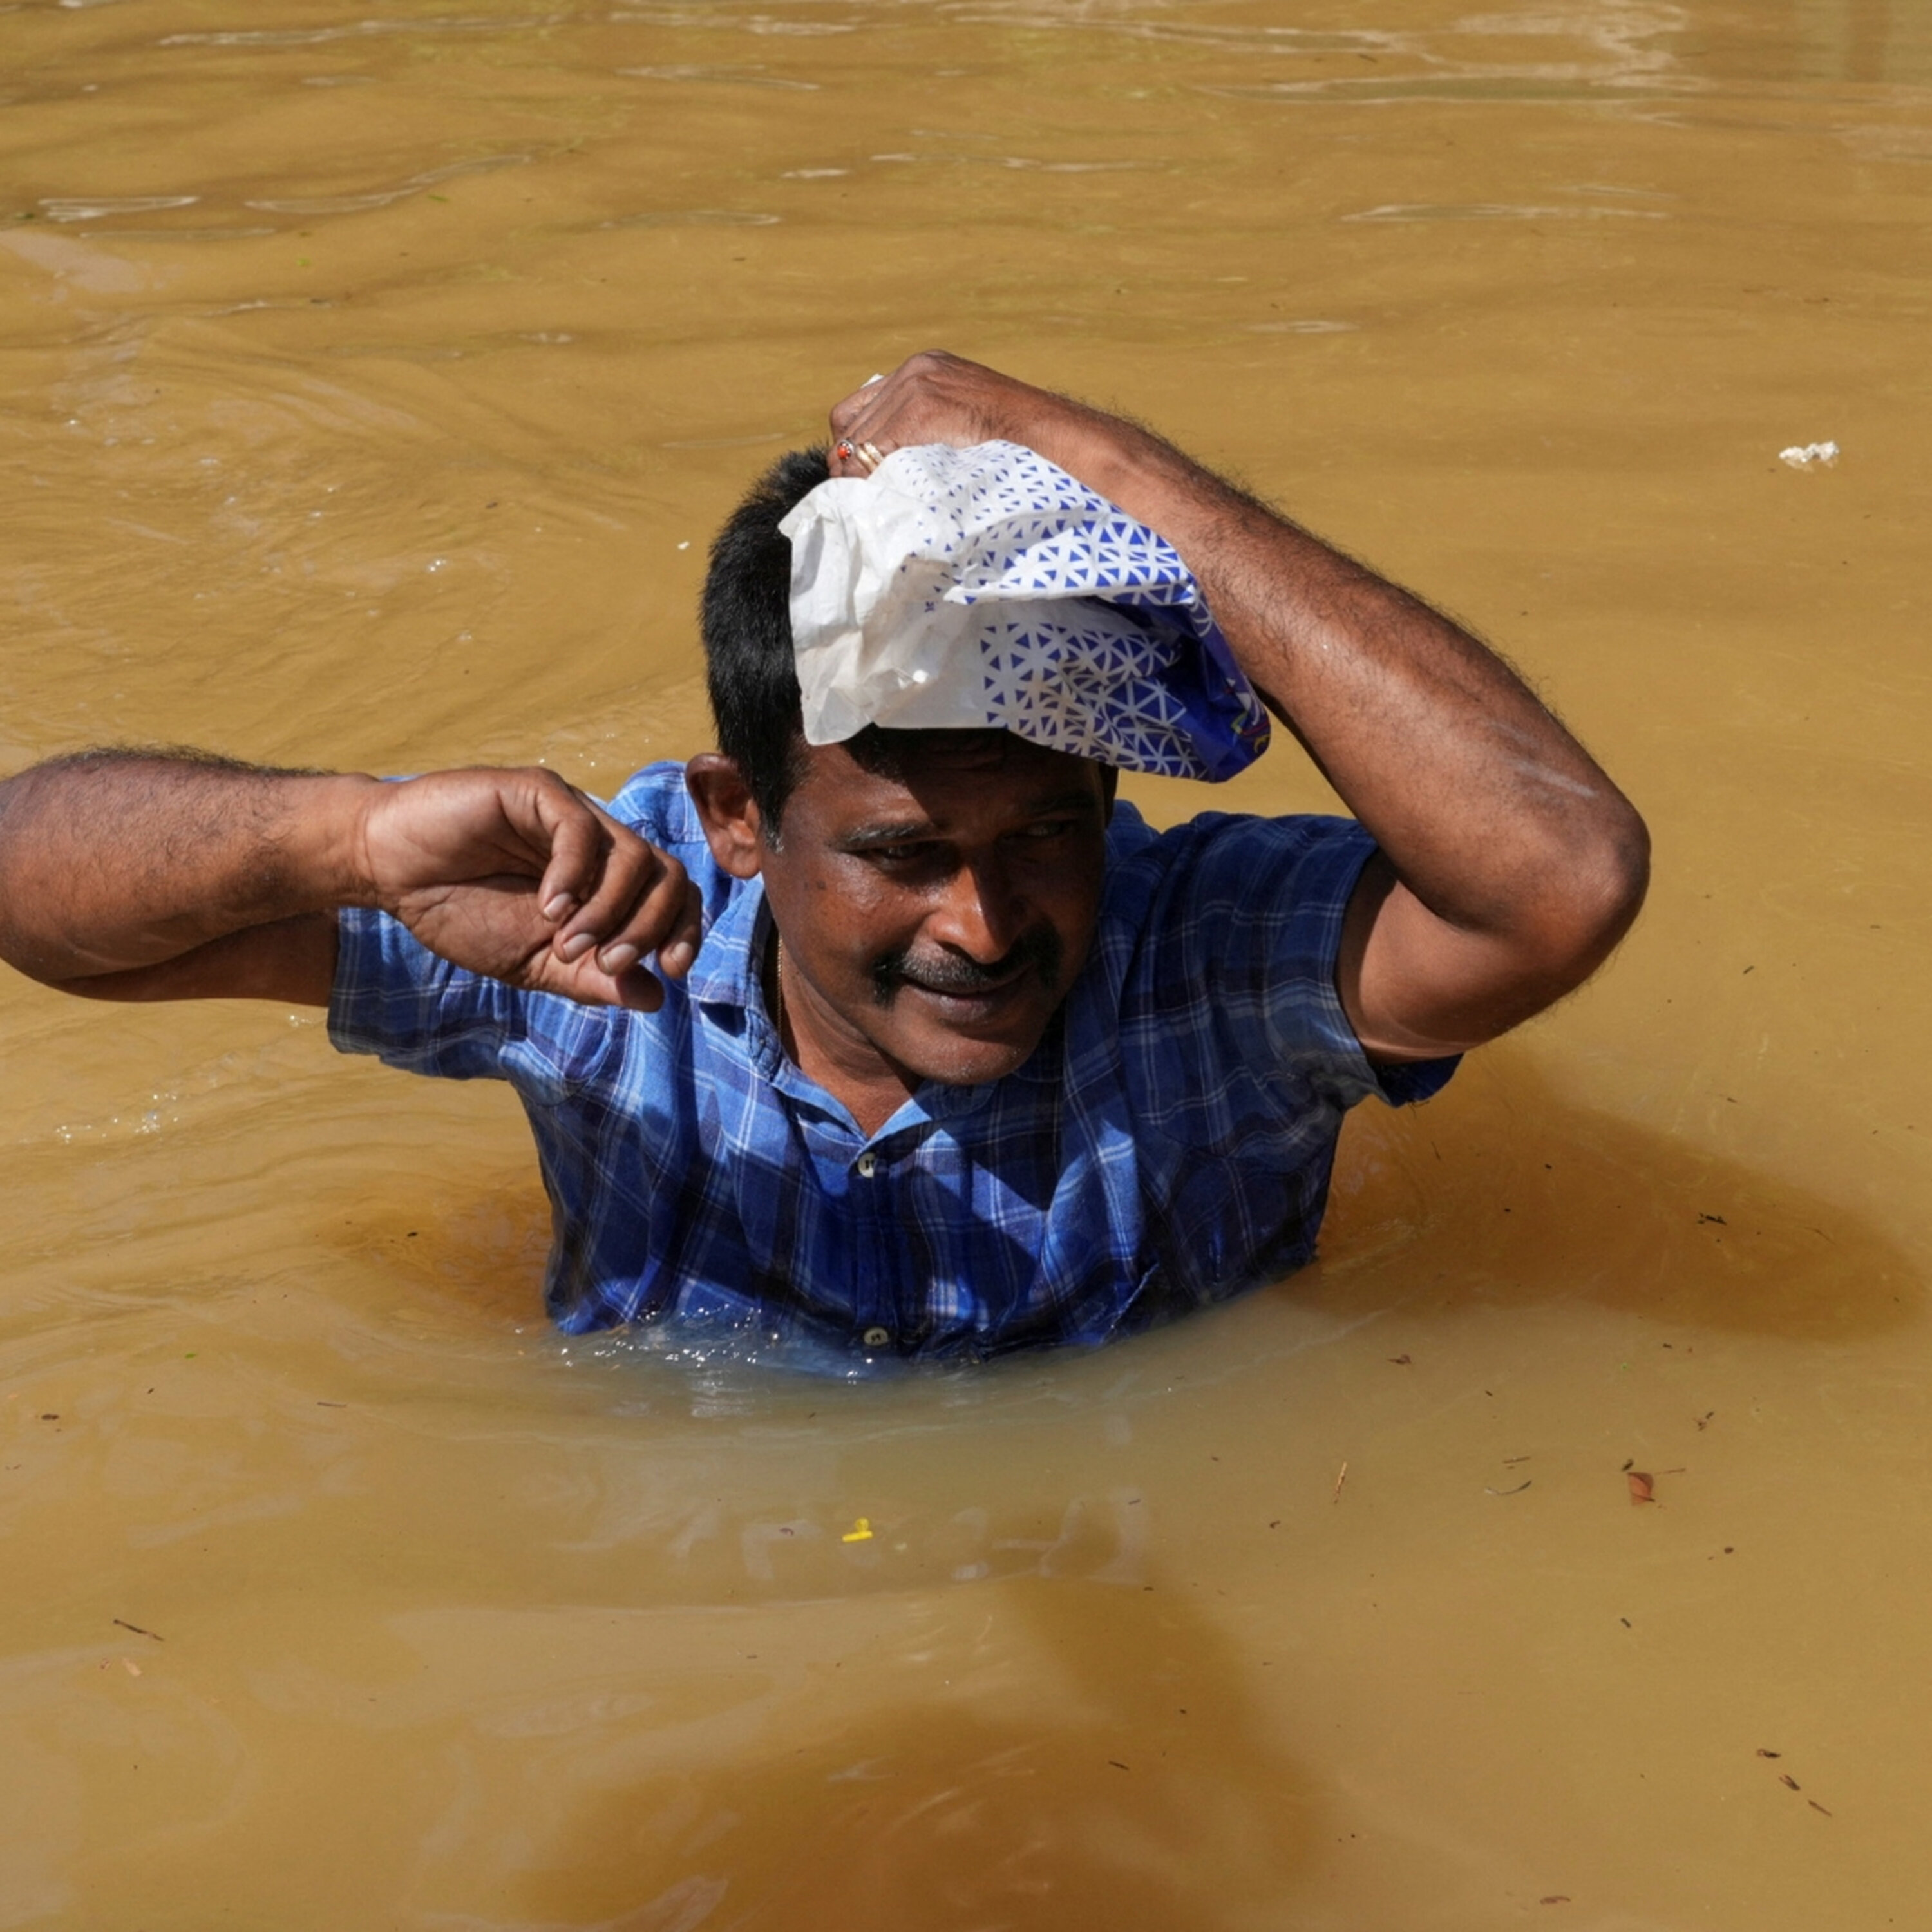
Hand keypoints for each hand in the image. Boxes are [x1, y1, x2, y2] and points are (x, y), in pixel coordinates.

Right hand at [356, 767, 702, 1010]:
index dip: (684, 931)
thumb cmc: (460, 912)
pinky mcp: (537, 792)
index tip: (672, 971)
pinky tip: (547, 907)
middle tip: (606, 963)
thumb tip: (656, 998)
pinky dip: (573, 875)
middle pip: (667, 876)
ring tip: (563, 942)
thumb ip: (590, 980)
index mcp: (606, 884)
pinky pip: (580, 830)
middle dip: (648, 929)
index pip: (673, 897)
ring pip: (633, 856)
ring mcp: (572, 814)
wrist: (390, 872)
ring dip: (608, 911)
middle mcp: (599, 845)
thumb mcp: (532, 964)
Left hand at [826, 350, 1080, 479]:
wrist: (1050, 441)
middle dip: (853, 465)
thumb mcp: (964, 425)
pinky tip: (884, 499)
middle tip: (859, 501)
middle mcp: (914, 371)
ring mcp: (916, 385)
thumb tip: (887, 471)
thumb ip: (928, 433)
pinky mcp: (921, 407)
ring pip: (856, 440)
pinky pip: (872, 452)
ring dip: (860, 477)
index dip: (855, 448)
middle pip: (850, 425)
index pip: (859, 411)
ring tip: (873, 506)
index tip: (861, 479)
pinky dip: (871, 480)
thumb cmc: (1014, 449)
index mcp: (924, 370)